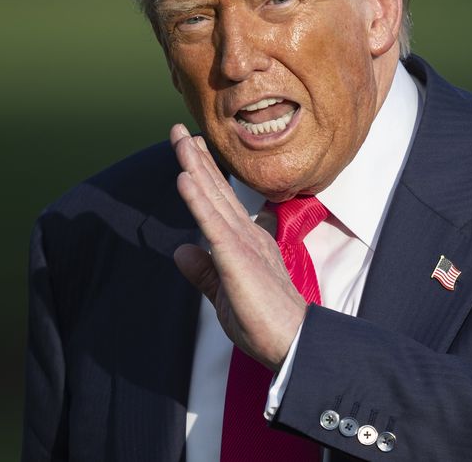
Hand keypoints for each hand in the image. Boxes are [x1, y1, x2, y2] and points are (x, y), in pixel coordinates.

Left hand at [169, 123, 306, 370]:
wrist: (291, 341)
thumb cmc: (263, 323)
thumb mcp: (223, 294)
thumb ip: (204, 271)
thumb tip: (181, 249)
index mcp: (245, 243)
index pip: (218, 203)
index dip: (203, 175)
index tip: (190, 150)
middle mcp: (246, 235)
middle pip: (215, 190)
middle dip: (196, 158)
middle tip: (180, 129)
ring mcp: (242, 242)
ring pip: (213, 197)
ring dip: (195, 166)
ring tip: (181, 139)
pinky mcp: (236, 256)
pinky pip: (213, 222)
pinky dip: (197, 198)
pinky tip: (185, 176)